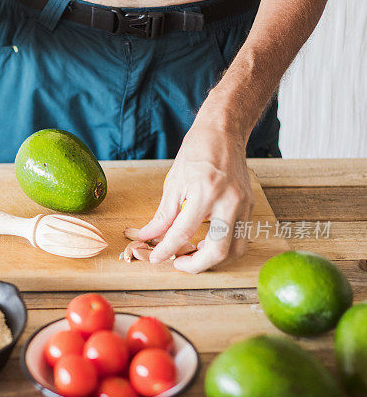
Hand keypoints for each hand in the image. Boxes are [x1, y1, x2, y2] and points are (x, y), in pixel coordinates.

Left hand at [138, 120, 253, 272]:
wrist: (223, 131)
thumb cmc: (197, 151)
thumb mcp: (174, 183)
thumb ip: (162, 215)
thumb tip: (147, 236)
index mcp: (205, 192)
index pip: (183, 233)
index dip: (166, 250)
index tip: (157, 257)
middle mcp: (229, 201)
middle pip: (217, 251)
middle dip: (196, 265)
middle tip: (178, 262)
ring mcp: (243, 205)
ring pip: (235, 249)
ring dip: (214, 258)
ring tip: (194, 252)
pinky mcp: (250, 206)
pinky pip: (240, 237)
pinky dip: (224, 246)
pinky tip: (207, 241)